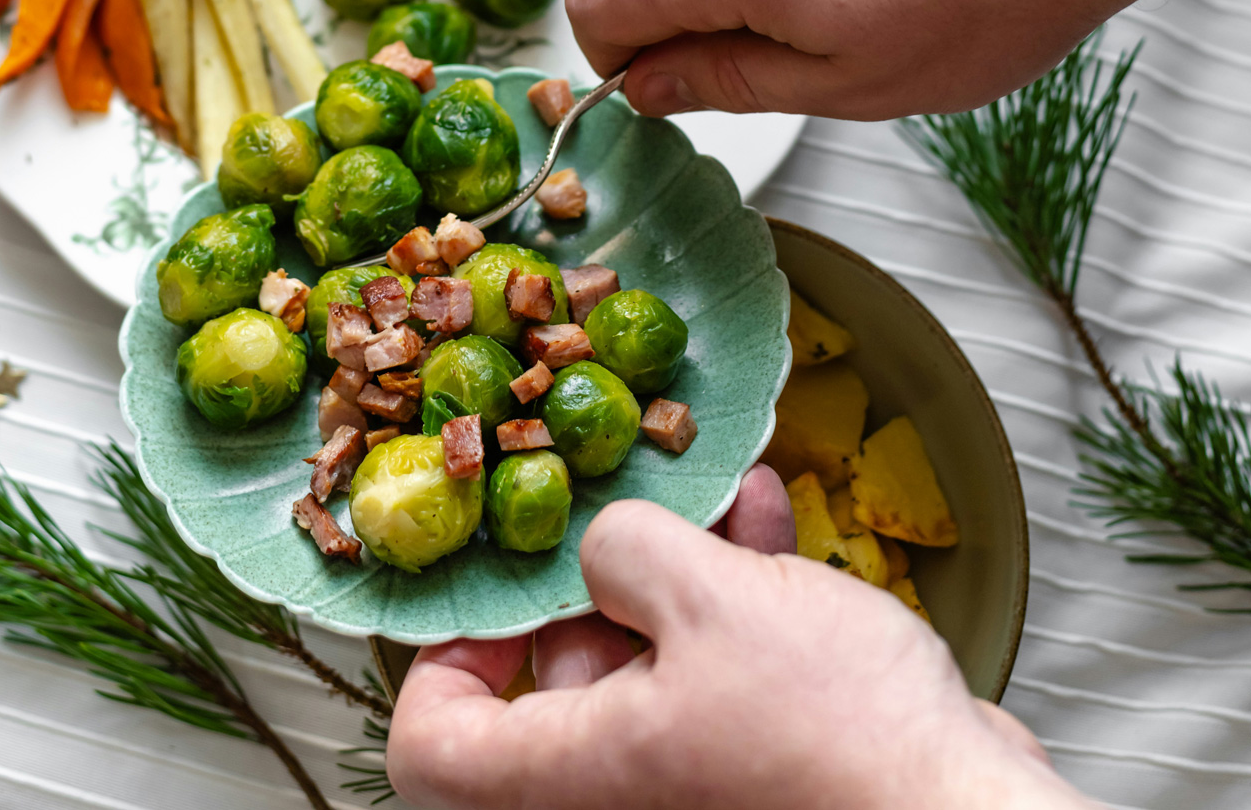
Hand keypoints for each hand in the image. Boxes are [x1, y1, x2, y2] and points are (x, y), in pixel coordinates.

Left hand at [386, 472, 1084, 809]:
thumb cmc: (837, 737)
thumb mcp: (712, 600)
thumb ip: (628, 550)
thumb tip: (604, 548)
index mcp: (578, 778)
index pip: (432, 748)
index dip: (442, 659)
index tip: (493, 587)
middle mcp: (622, 795)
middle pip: (549, 685)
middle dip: (592, 576)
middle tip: (623, 506)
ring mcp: (694, 784)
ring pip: (645, 665)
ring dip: (675, 567)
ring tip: (710, 490)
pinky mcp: (763, 767)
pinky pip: (716, 673)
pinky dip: (734, 597)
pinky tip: (767, 519)